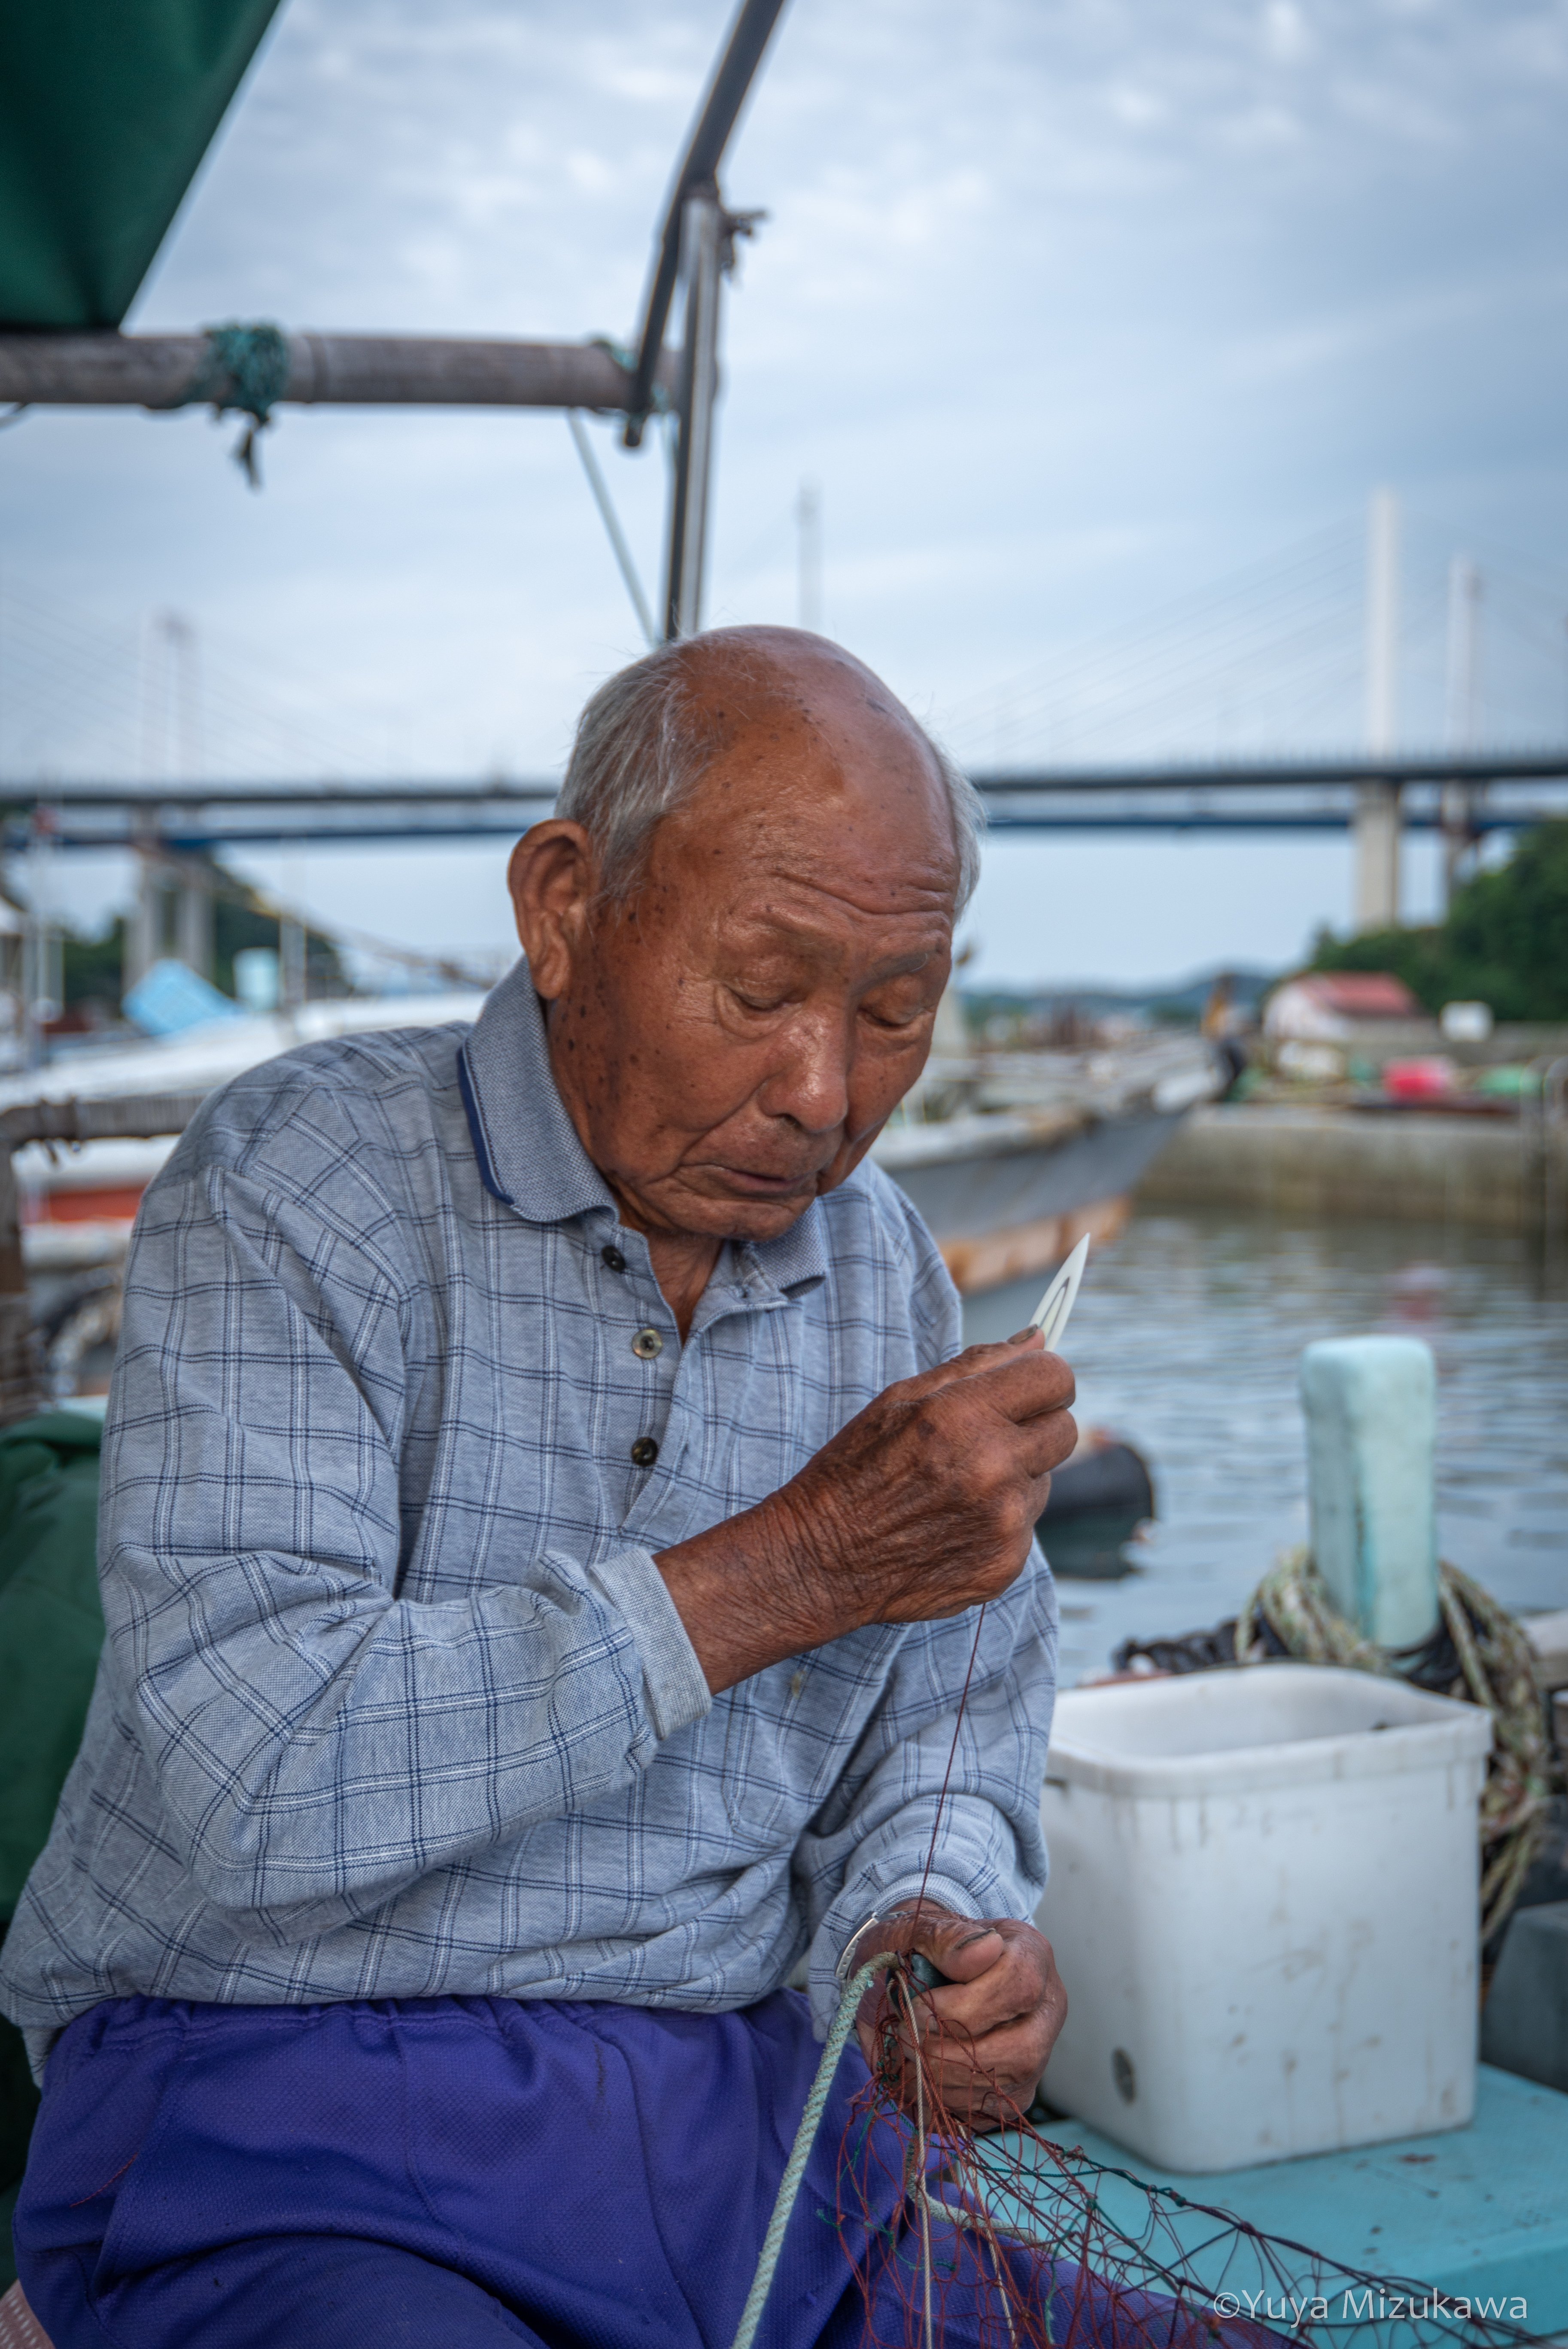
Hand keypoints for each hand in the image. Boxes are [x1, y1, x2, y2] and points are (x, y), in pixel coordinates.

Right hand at [657, 1330, 1074, 1689]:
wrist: (822, 1559)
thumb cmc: (855, 1471)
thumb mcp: (901, 1399)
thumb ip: (976, 1365)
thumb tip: (1036, 1339)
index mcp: (965, 1415)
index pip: (1055, 1377)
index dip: (1042, 1378)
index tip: (1027, 1388)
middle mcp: (994, 1468)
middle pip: (1065, 1429)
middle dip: (1034, 1426)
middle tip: (988, 1438)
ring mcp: (1005, 1522)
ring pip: (1045, 1480)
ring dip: (1015, 1477)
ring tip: (957, 1487)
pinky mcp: (1006, 1564)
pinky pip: (1027, 1527)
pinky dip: (1000, 1521)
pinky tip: (954, 1523)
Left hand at [852, 1908, 1066, 2133]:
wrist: (912, 1979)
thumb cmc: (917, 1950)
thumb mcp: (917, 1930)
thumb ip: (945, 1936)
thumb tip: (985, 1949)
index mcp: (1031, 1953)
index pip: (1019, 1983)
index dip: (964, 2004)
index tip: (914, 2006)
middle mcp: (1047, 2007)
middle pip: (1022, 2047)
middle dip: (951, 2051)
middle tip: (903, 2037)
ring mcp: (1038, 2054)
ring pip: (1005, 2085)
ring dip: (942, 2079)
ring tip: (904, 2056)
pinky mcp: (1018, 2092)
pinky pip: (989, 2113)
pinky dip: (944, 2102)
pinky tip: (917, 2077)